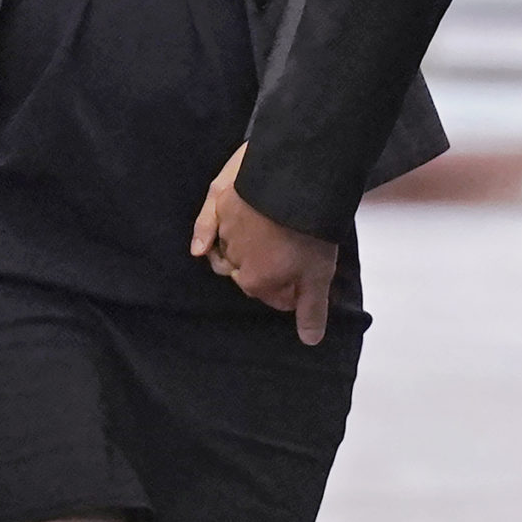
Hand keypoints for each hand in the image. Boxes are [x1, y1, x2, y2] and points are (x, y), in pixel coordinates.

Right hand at [191, 142, 338, 345]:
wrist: (295, 180)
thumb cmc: (309, 231)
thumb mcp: (318, 274)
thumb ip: (311, 309)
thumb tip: (309, 341)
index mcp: (255, 280)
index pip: (272, 295)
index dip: (291, 291)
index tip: (306, 282)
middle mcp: (233, 259)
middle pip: (247, 272)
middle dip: (265, 271)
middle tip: (290, 257)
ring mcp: (223, 229)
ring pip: (227, 248)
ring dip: (242, 250)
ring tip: (266, 239)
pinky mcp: (219, 200)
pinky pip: (206, 222)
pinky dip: (204, 233)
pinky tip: (202, 245)